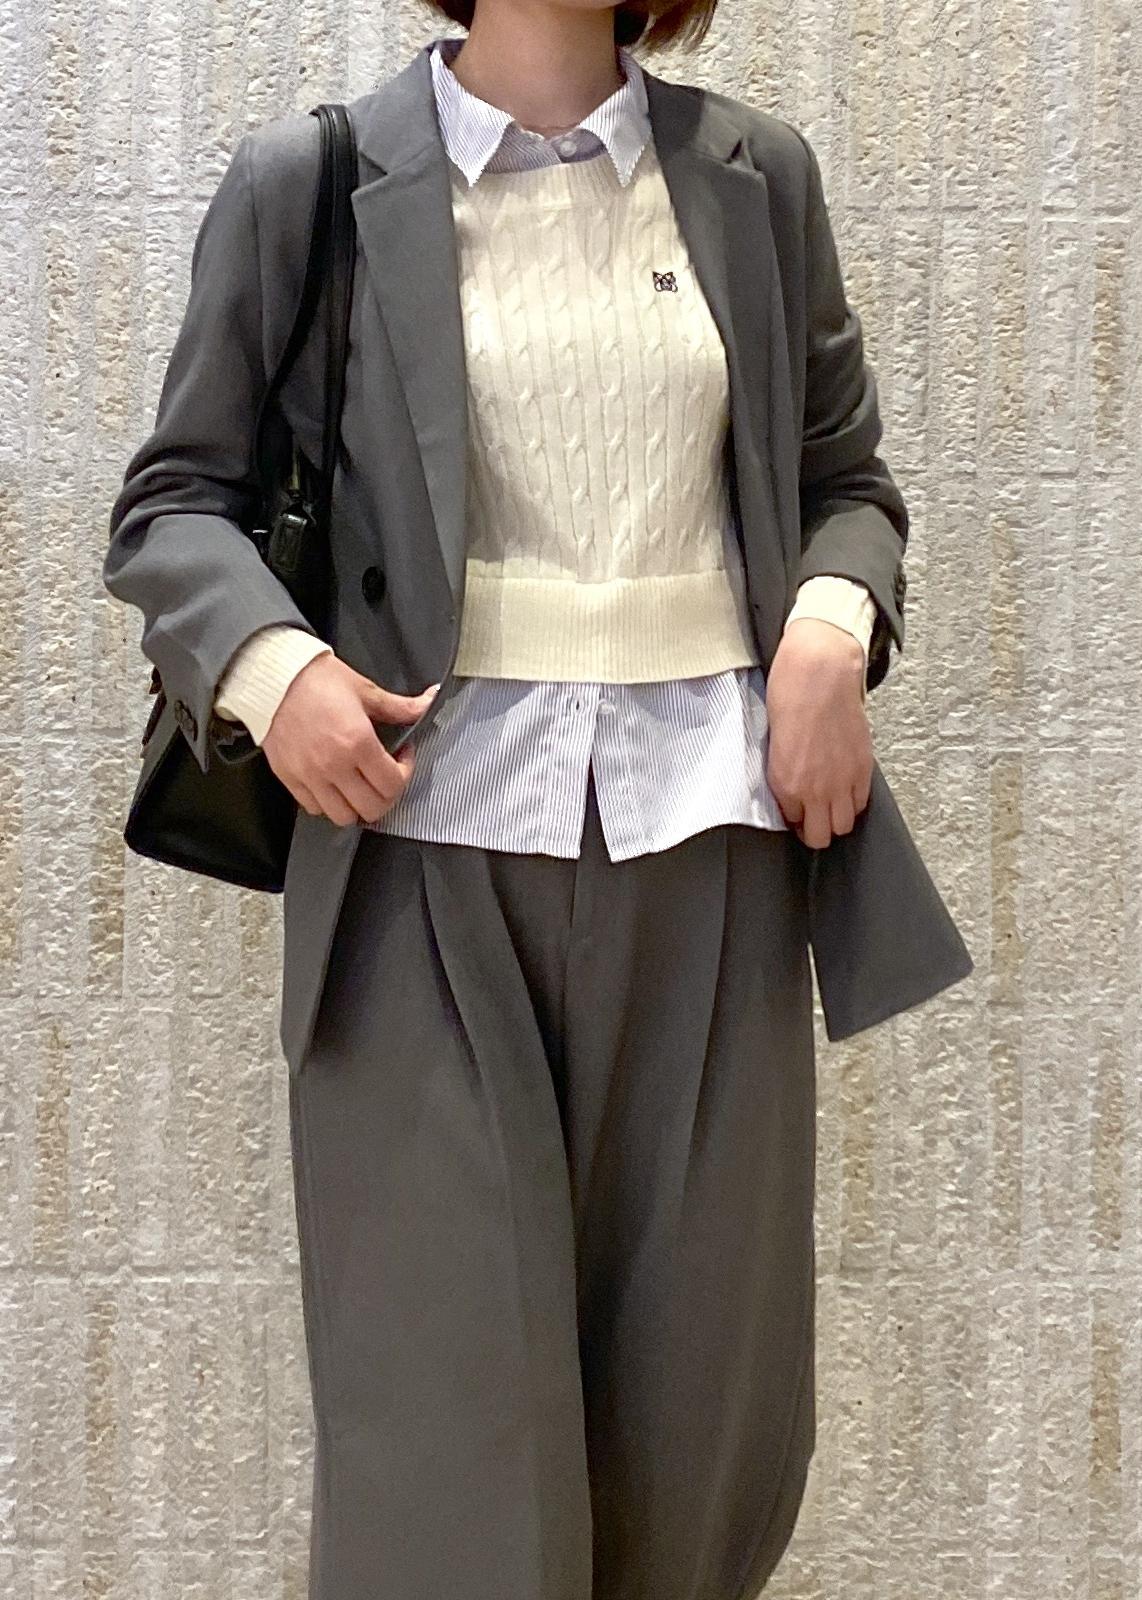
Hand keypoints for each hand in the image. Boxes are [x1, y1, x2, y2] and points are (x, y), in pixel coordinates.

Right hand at [262, 653, 439, 826]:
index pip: (394, 784)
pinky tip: (334, 783)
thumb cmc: (315, 679)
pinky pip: (314, 808)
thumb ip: (400, 706)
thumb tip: (428, 701)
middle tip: (385, 775)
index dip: (406, 773)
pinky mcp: (289, 778)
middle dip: (386, 795)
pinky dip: (328, 803)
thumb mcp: (365, 690)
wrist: (273, 676)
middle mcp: (334, 765)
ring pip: (343, 817)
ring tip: (359, 784)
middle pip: (372, 809)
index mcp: (357, 742)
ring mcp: (309, 776)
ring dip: (357, 805)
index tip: (402, 757)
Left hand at [764, 619, 872, 848]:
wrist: (821, 671)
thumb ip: (782, 772)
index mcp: (785, 783)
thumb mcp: (772, 740)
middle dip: (815, 830)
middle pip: (821, 836)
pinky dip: (854, 801)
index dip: (792, 819)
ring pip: (845, 825)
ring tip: (830, 803)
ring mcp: (842, 780)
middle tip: (811, 815)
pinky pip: (862, 802)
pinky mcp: (864, 768)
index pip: (792, 823)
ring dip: (836, 818)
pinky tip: (845, 787)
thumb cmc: (790, 694)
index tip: (793, 810)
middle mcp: (816, 789)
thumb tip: (789, 789)